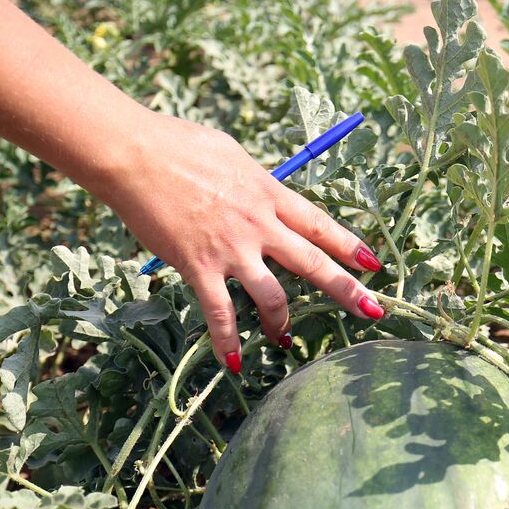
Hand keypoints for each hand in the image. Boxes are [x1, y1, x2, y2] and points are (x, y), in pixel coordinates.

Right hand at [96, 113, 384, 370]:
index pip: (319, 224)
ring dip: (283, 321)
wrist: (135, 154)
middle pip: (312, 262)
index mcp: (269, 194)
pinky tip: (235, 363)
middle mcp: (259, 224)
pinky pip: (220, 312)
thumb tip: (264, 191)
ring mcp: (231, 249)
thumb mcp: (232, 156)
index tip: (373, 265)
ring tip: (285, 339)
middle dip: (346, 290)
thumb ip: (254, 181)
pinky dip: (228, 341)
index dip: (349, 245)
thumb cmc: (178, 145)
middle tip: (373, 310)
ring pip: (273, 295)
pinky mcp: (199, 267)